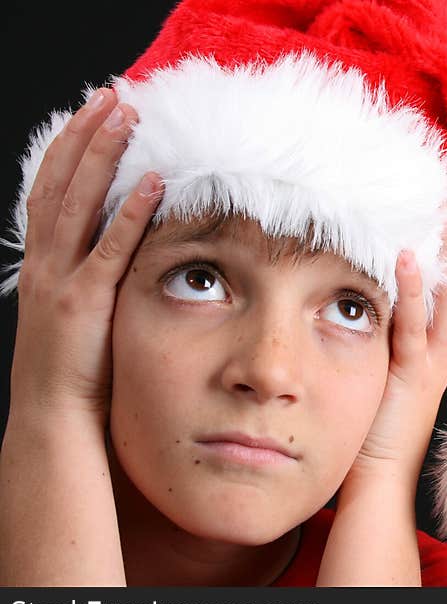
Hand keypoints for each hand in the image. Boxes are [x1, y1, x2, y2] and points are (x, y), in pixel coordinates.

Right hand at [8, 88, 162, 427]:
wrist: (52, 415)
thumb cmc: (75, 368)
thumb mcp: (78, 311)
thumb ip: (93, 275)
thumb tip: (124, 247)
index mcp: (44, 263)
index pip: (52, 190)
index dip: (69, 148)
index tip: (91, 113)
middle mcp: (46, 263)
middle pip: (61, 183)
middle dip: (84, 135)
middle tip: (111, 94)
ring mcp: (62, 280)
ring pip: (79, 203)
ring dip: (102, 156)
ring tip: (125, 116)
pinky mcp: (87, 302)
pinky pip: (111, 249)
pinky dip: (131, 213)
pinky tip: (154, 182)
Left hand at [348, 191, 446, 486]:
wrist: (377, 480)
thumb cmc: (373, 429)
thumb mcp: (385, 370)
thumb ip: (386, 336)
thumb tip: (368, 294)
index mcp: (438, 351)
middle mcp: (443, 353)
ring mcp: (430, 364)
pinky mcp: (409, 377)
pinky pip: (414, 329)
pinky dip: (412, 291)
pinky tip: (404, 255)